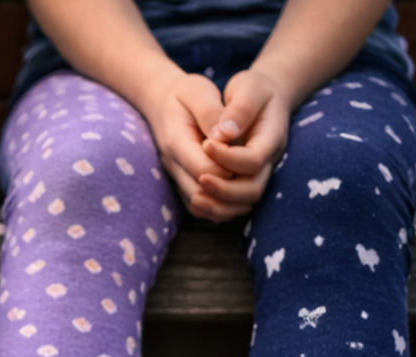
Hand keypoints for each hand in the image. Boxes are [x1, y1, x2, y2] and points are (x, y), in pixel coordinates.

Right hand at [133, 70, 243, 221]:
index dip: (229, 168)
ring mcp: (174, 175)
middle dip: (230, 191)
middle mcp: (172, 164)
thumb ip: (211, 112)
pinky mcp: (180, 181)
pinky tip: (237, 194)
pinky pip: (197, 206)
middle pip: (201, 194)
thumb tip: (224, 134)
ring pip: (199, 206)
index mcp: (177, 142)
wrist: (161, 101)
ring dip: (225, 205)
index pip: (205, 169)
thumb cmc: (184, 93)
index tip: (245, 154)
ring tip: (248, 187)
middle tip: (254, 175)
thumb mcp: (198, 91)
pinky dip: (217, 207)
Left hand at [198, 67, 290, 214]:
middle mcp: (267, 160)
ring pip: (242, 203)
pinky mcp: (243, 180)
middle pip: (252, 189)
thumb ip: (240, 108)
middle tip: (200, 178)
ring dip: (218, 205)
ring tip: (196, 195)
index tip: (206, 143)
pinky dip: (214, 207)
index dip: (228, 157)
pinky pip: (231, 205)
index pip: (253, 160)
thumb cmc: (252, 89)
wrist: (259, 97)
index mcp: (271, 137)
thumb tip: (223, 133)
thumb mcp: (249, 87)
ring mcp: (256, 173)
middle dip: (225, 190)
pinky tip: (195, 197)